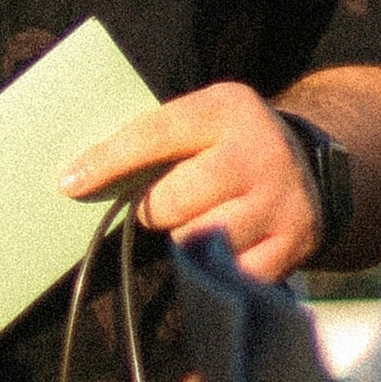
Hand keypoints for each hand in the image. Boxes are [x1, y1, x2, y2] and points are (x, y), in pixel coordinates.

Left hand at [61, 80, 318, 281]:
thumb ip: (151, 142)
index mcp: (227, 108)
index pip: (152, 135)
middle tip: (168, 204)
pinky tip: (230, 245)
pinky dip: (218, 268)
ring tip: (204, 220)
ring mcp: (281, 201)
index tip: (69, 183)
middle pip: (171, 201)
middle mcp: (260, 152)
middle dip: (155, 209)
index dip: (107, 162)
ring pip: (197, 241)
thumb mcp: (199, 121)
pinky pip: (229, 273)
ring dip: (187, 240)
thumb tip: (77, 179)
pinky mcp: (294, 244)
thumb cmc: (227, 146)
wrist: (311, 168)